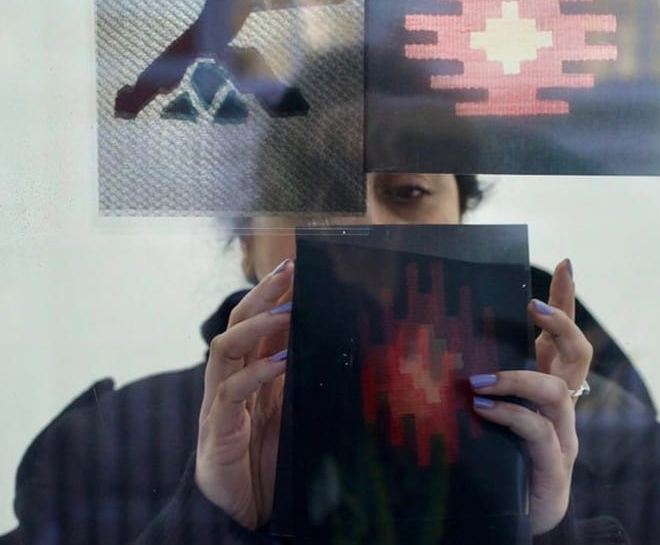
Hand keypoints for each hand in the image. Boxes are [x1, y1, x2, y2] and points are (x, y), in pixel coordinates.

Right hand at [195, 259, 293, 528]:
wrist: (248, 512)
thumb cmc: (270, 460)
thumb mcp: (289, 409)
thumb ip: (296, 377)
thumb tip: (323, 340)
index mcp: (247, 374)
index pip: (253, 323)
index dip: (269, 294)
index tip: (292, 267)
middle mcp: (230, 381)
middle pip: (236, 324)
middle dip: (261, 295)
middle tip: (286, 271)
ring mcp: (219, 404)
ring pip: (225, 348)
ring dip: (258, 325)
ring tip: (289, 310)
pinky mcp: (217, 431)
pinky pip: (230, 393)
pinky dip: (256, 374)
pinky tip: (281, 363)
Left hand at [470, 259, 592, 534]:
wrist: (509, 519)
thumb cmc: (497, 457)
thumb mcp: (487, 408)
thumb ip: (476, 378)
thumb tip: (433, 340)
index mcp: (545, 386)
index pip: (562, 337)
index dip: (566, 300)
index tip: (565, 263)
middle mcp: (561, 407)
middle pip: (578, 354)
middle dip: (561, 322)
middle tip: (532, 305)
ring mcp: (562, 437)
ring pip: (557, 391)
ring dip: (518, 377)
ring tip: (480, 380)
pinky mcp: (552, 467)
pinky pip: (538, 432)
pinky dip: (511, 415)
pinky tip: (482, 409)